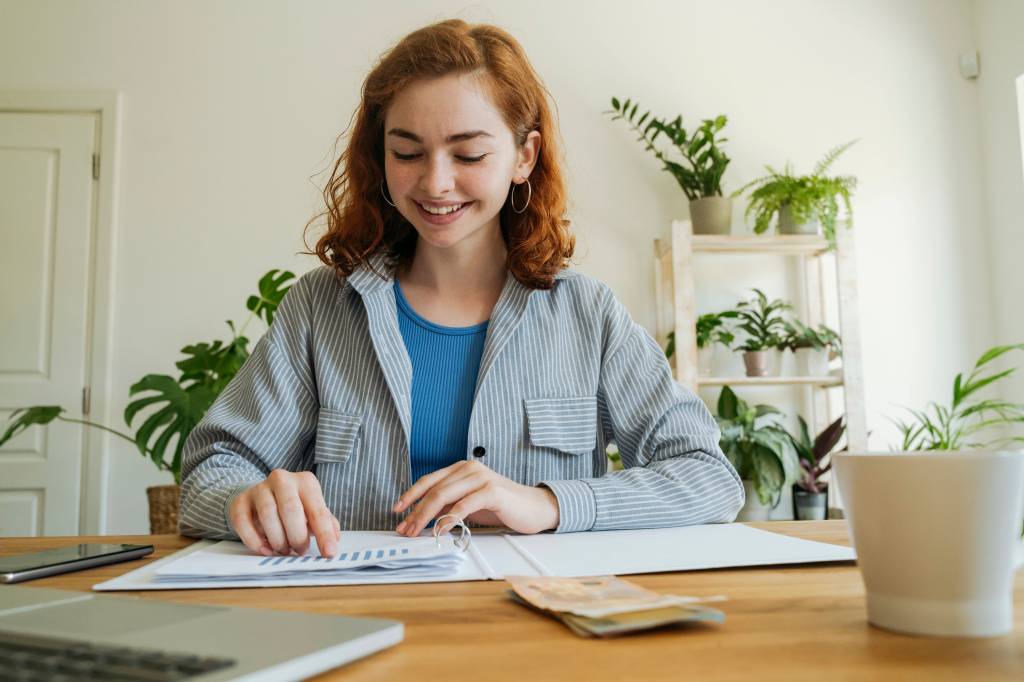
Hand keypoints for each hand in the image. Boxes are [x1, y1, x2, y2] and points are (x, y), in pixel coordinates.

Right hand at [228, 469, 340, 557]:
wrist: (262, 497)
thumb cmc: (295, 507)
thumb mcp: (313, 512)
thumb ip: (326, 525)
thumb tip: (333, 542)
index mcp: (305, 482)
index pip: (317, 510)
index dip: (324, 534)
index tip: (329, 553)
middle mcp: (282, 480)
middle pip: (291, 509)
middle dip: (297, 536)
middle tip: (300, 550)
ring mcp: (259, 489)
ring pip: (267, 515)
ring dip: (278, 539)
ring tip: (283, 550)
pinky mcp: (240, 501)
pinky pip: (244, 522)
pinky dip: (255, 541)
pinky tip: (266, 549)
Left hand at [392, 460, 559, 536]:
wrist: (534, 508)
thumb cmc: (501, 507)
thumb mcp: (469, 504)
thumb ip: (448, 505)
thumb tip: (421, 518)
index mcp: (461, 468)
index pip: (429, 480)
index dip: (410, 495)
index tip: (396, 511)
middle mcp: (469, 468)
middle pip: (433, 489)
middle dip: (415, 511)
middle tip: (404, 529)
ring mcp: (481, 477)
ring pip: (444, 495)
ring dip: (427, 516)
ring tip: (417, 531)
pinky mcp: (492, 491)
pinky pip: (464, 505)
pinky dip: (449, 519)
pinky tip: (441, 531)